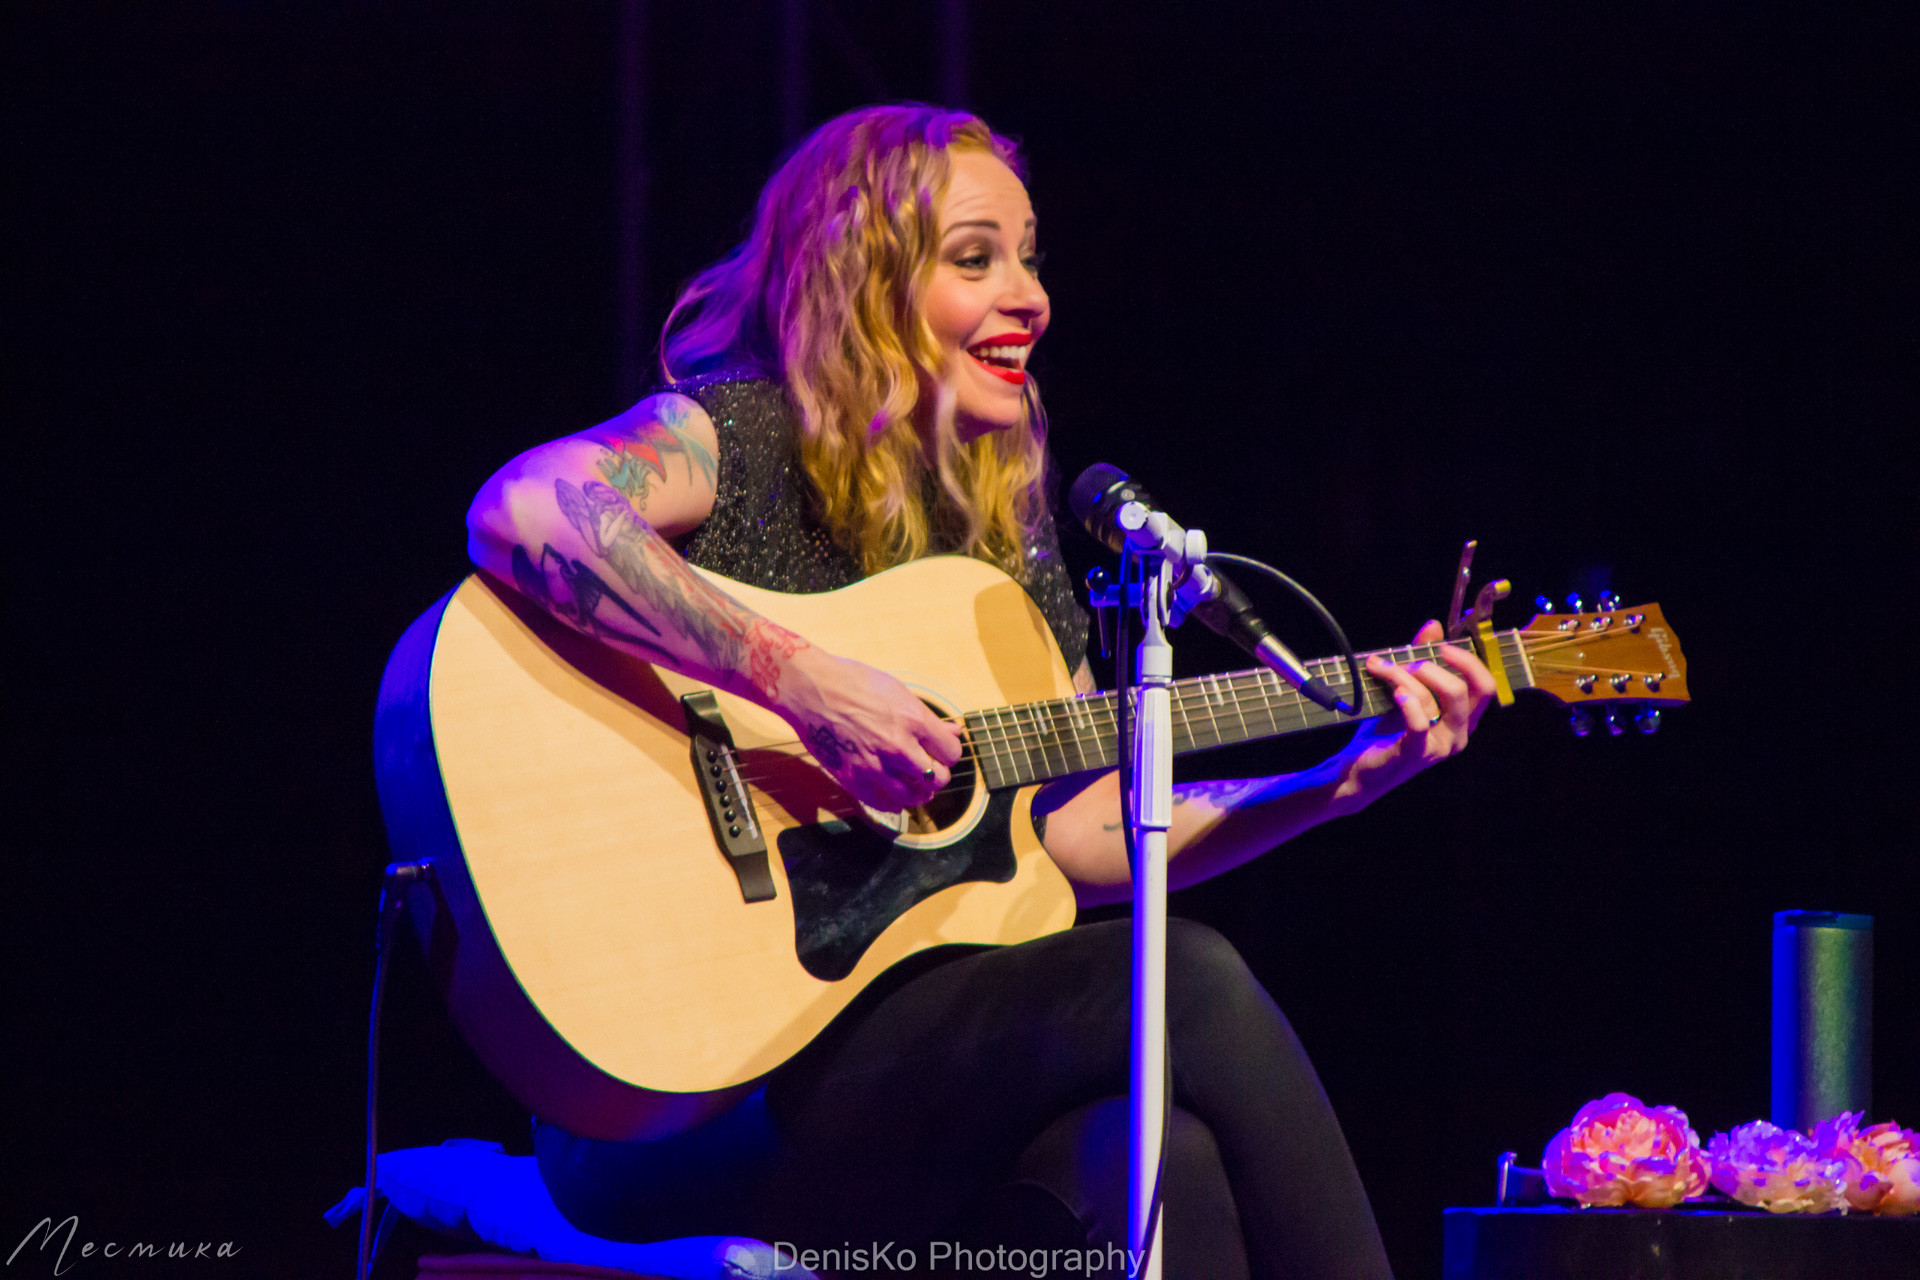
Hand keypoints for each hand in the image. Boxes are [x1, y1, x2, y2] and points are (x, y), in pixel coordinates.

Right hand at [776, 648, 964, 811]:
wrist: (810, 689)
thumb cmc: (853, 682)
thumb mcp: (897, 692)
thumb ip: (927, 718)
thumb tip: (954, 730)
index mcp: (914, 720)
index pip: (952, 753)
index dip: (948, 752)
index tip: (940, 750)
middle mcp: (899, 747)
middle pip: (937, 779)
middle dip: (937, 775)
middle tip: (928, 769)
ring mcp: (875, 766)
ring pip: (913, 797)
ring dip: (918, 792)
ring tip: (913, 784)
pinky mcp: (853, 778)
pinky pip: (884, 804)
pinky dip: (894, 802)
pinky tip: (893, 793)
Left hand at [1330, 619, 1496, 811]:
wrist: (1359, 769)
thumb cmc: (1386, 731)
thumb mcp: (1406, 690)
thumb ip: (1421, 660)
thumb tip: (1433, 626)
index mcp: (1463, 718)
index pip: (1486, 685)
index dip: (1470, 660)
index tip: (1442, 644)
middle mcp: (1459, 734)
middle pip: (1470, 690)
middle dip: (1438, 666)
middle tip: (1409, 661)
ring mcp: (1441, 746)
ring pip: (1435, 700)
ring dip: (1404, 677)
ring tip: (1380, 668)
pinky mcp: (1417, 754)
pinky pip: (1420, 723)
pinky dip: (1408, 703)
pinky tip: (1395, 693)